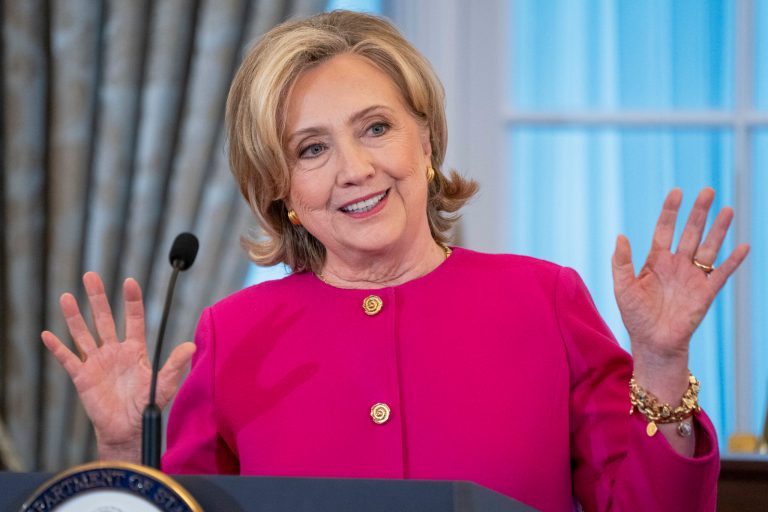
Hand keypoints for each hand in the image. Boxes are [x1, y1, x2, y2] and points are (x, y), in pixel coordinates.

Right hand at [41, 272, 195, 461]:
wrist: (127, 429)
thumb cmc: (146, 406)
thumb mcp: (163, 384)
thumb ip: (174, 365)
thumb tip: (190, 346)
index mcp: (135, 349)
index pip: (133, 319)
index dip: (131, 301)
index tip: (130, 281)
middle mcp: (114, 351)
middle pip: (104, 319)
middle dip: (98, 298)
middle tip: (91, 276)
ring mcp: (96, 362)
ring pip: (83, 334)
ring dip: (74, 317)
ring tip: (66, 297)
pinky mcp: (82, 377)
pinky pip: (67, 359)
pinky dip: (58, 347)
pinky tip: (48, 335)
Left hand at [611, 188, 748, 395]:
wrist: (653, 343)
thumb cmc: (635, 316)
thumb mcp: (623, 288)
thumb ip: (621, 262)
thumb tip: (620, 236)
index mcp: (655, 261)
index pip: (664, 229)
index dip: (670, 211)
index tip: (677, 192)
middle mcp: (676, 265)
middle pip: (690, 232)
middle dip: (698, 212)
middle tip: (707, 191)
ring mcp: (692, 277)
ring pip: (708, 247)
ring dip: (718, 229)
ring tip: (727, 209)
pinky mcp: (705, 292)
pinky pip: (721, 273)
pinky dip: (732, 261)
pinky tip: (743, 246)